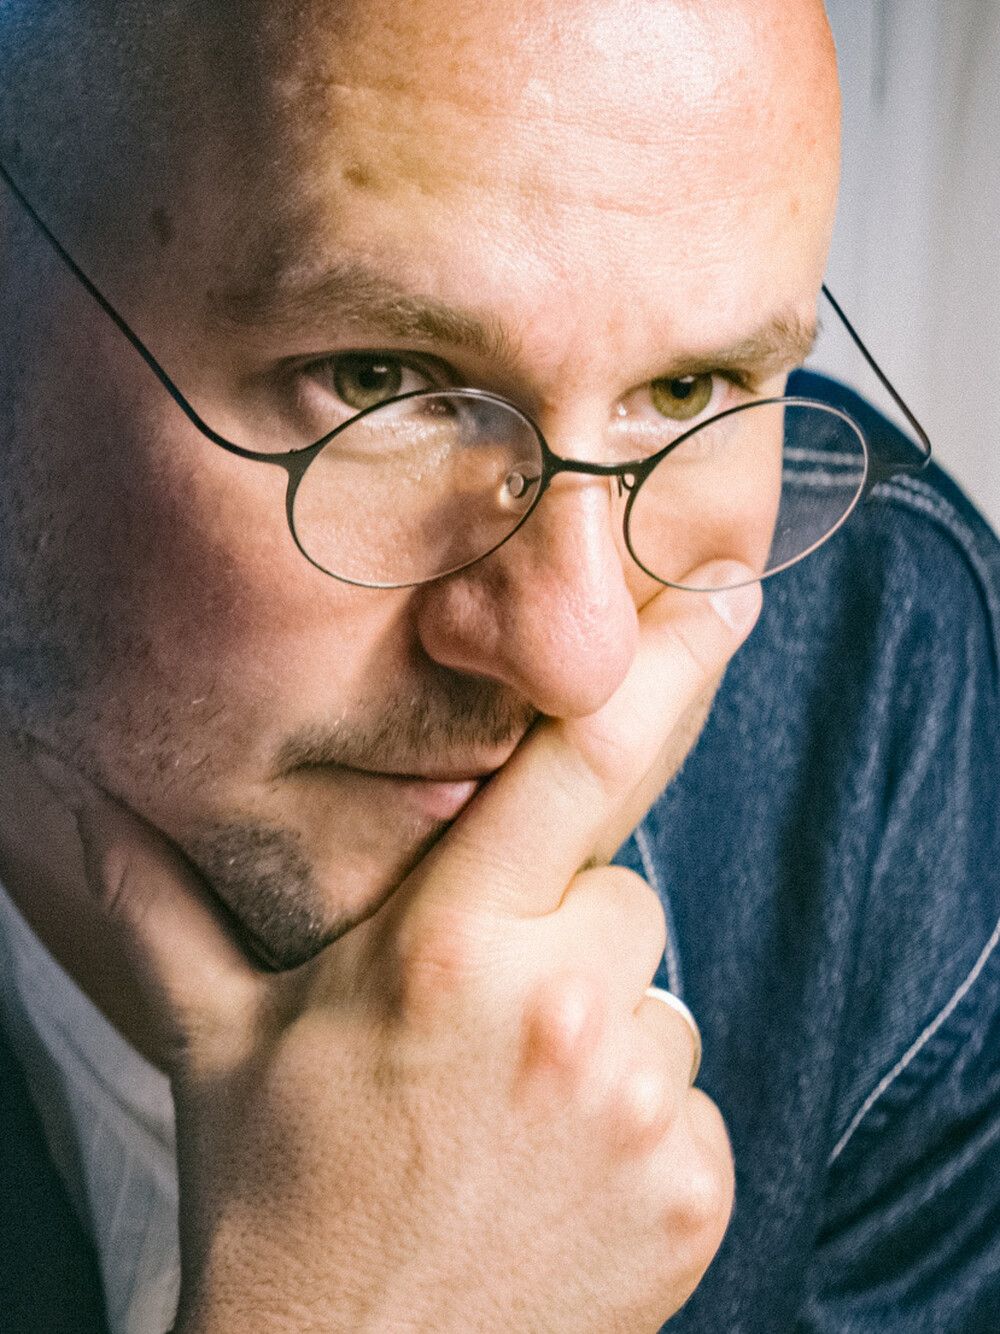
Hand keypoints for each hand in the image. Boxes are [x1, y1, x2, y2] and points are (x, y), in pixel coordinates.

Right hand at [36, 562, 759, 1333]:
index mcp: (448, 948)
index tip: (717, 598)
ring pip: (660, 1000)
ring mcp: (640, 1104)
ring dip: (605, 1032)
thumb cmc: (281, 1201)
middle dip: (569, 933)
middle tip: (489, 1015)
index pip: (577, 769)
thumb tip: (87, 817)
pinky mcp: (695, 1186)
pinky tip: (559, 1170)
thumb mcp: (219, 1044)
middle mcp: (562, 1010)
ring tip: (513, 1105)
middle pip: (622, 897)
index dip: (655, 671)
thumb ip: (165, 913)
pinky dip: (642, 1124)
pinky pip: (693, 1100)